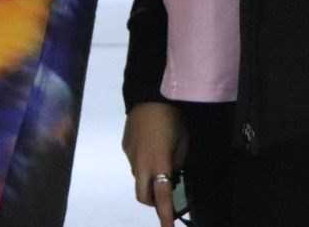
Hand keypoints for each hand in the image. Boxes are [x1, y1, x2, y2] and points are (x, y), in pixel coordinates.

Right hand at [123, 102, 187, 224]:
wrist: (149, 95)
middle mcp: (140, 164)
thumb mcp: (183, 145)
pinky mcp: (124, 146)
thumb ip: (177, 165)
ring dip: (148, 179)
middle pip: (142, 195)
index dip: (165, 215)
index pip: (161, 197)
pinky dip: (142, 163)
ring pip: (138, 178)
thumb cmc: (173, 120)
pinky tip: (150, 147)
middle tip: (164, 196)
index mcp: (158, 164)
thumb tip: (172, 176)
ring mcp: (129, 155)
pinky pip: (133, 162)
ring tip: (159, 162)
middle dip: (153, 201)